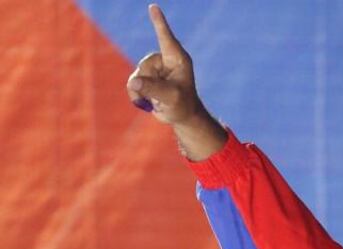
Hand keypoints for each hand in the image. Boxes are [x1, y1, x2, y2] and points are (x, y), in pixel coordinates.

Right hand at [126, 5, 204, 125]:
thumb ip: (152, 89)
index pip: (165, 38)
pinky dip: (136, 95)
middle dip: (148, 83)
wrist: (181, 116)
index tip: (153, 7)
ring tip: (156, 101)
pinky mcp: (147, 76)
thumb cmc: (182, 105)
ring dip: (141, 91)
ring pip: (136, 75)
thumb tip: (133, 82)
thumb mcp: (170, 98)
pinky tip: (147, 102)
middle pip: (144, 66)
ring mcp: (155, 67)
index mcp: (177, 59)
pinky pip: (132, 82)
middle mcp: (165, 60)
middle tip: (163, 97)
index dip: (159, 22)